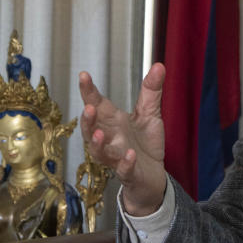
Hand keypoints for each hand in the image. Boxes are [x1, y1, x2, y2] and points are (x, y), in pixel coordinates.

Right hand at [78, 62, 167, 215]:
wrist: (153, 176)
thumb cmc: (145, 144)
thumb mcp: (149, 113)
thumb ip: (151, 91)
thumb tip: (159, 65)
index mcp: (113, 122)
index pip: (97, 105)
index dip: (89, 91)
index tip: (84, 76)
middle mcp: (110, 139)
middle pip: (91, 130)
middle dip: (87, 120)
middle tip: (88, 107)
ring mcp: (117, 157)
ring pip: (100, 153)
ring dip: (97, 144)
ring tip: (98, 133)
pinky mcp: (129, 173)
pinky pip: (124, 170)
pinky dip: (125, 163)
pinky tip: (130, 155)